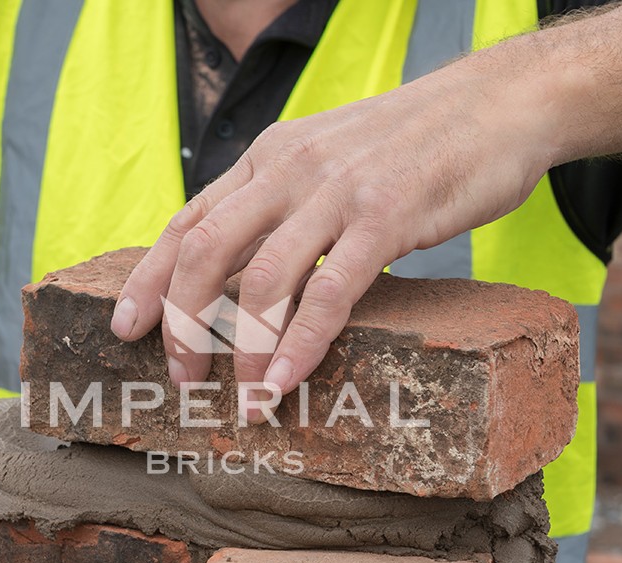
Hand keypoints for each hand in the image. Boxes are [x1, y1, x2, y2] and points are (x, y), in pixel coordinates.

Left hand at [111, 57, 549, 415]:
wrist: (496, 104)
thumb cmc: (410, 145)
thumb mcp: (326, 160)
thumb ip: (282, 203)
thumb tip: (247, 268)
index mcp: (267, 158)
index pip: (188, 222)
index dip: (150, 279)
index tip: (125, 327)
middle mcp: (287, 170)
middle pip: (205, 253)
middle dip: (183, 324)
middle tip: (182, 377)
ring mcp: (335, 192)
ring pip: (262, 280)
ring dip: (243, 350)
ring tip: (244, 400)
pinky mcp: (386, 216)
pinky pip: (329, 290)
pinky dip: (300, 344)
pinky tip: (286, 382)